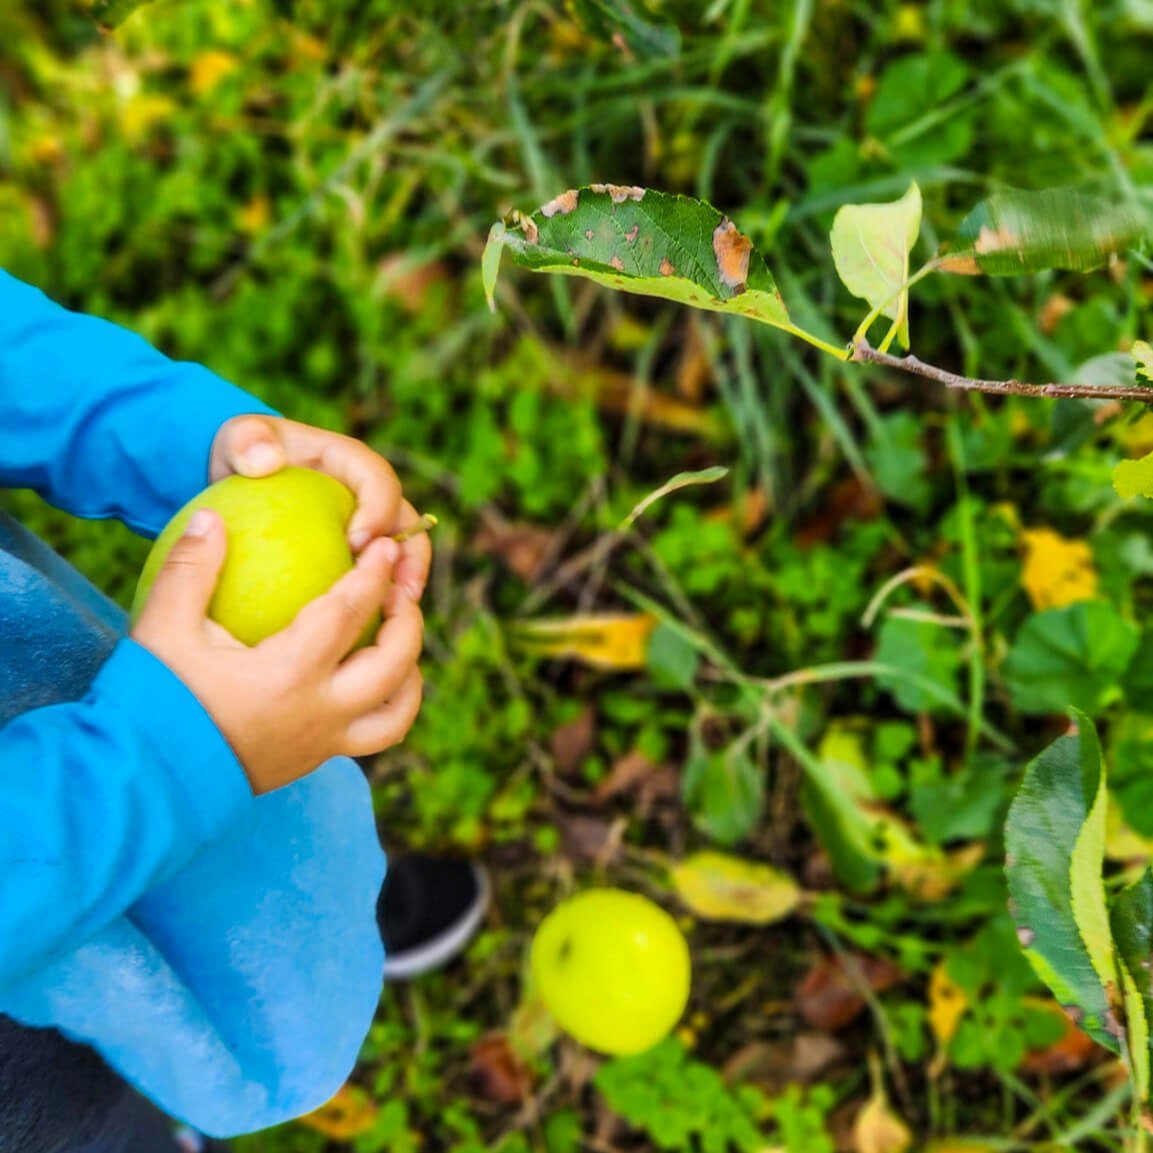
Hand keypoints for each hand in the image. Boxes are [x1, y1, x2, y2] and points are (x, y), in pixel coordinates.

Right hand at [131, 509, 423, 794]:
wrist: (146, 783)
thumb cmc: (152, 701)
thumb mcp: (163, 631)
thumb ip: (191, 570)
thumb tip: (211, 517)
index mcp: (289, 676)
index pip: (349, 615)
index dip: (374, 576)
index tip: (386, 549)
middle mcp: (319, 713)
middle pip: (394, 665)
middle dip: (407, 621)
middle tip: (401, 590)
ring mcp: (322, 744)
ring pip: (397, 714)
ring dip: (410, 673)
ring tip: (399, 640)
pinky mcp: (314, 762)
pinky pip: (372, 737)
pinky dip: (388, 706)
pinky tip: (372, 680)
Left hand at [209, 414, 430, 602]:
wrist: (241, 482)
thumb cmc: (241, 457)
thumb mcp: (236, 439)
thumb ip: (246, 440)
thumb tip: (265, 461)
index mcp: (353, 463)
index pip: (379, 481)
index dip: (378, 511)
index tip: (353, 543)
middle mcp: (372, 496)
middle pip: (407, 524)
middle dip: (411, 558)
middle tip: (400, 593)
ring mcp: (370, 529)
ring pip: (402, 559)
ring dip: (404, 588)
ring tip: (394, 619)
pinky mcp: (361, 558)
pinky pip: (374, 584)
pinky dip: (374, 610)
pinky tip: (360, 642)